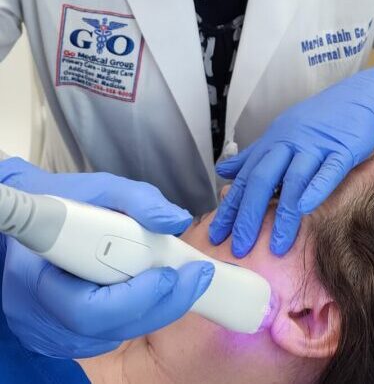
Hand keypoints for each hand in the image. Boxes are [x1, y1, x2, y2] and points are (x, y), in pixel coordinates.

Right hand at [0, 158, 213, 357]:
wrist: (27, 217)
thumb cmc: (62, 202)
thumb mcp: (99, 188)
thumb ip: (138, 200)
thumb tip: (175, 220)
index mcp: (40, 277)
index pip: (89, 309)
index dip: (135, 296)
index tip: (169, 274)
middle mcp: (43, 316)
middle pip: (110, 328)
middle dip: (161, 303)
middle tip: (195, 276)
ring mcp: (54, 331)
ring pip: (116, 332)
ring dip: (154, 305)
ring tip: (179, 276)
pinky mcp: (69, 335)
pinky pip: (111, 332)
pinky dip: (138, 308)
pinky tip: (152, 284)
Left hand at [210, 67, 373, 256]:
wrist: (361, 96)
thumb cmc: (321, 121)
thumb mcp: (283, 134)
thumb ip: (254, 155)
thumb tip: (223, 171)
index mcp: (273, 141)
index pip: (245, 177)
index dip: (230, 207)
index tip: (216, 234)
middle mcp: (289, 142)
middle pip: (262, 179)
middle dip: (248, 216)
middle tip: (239, 248)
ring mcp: (316, 145)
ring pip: (293, 179)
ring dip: (282, 215)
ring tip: (276, 246)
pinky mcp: (343, 149)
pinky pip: (328, 170)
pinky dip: (315, 189)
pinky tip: (305, 209)